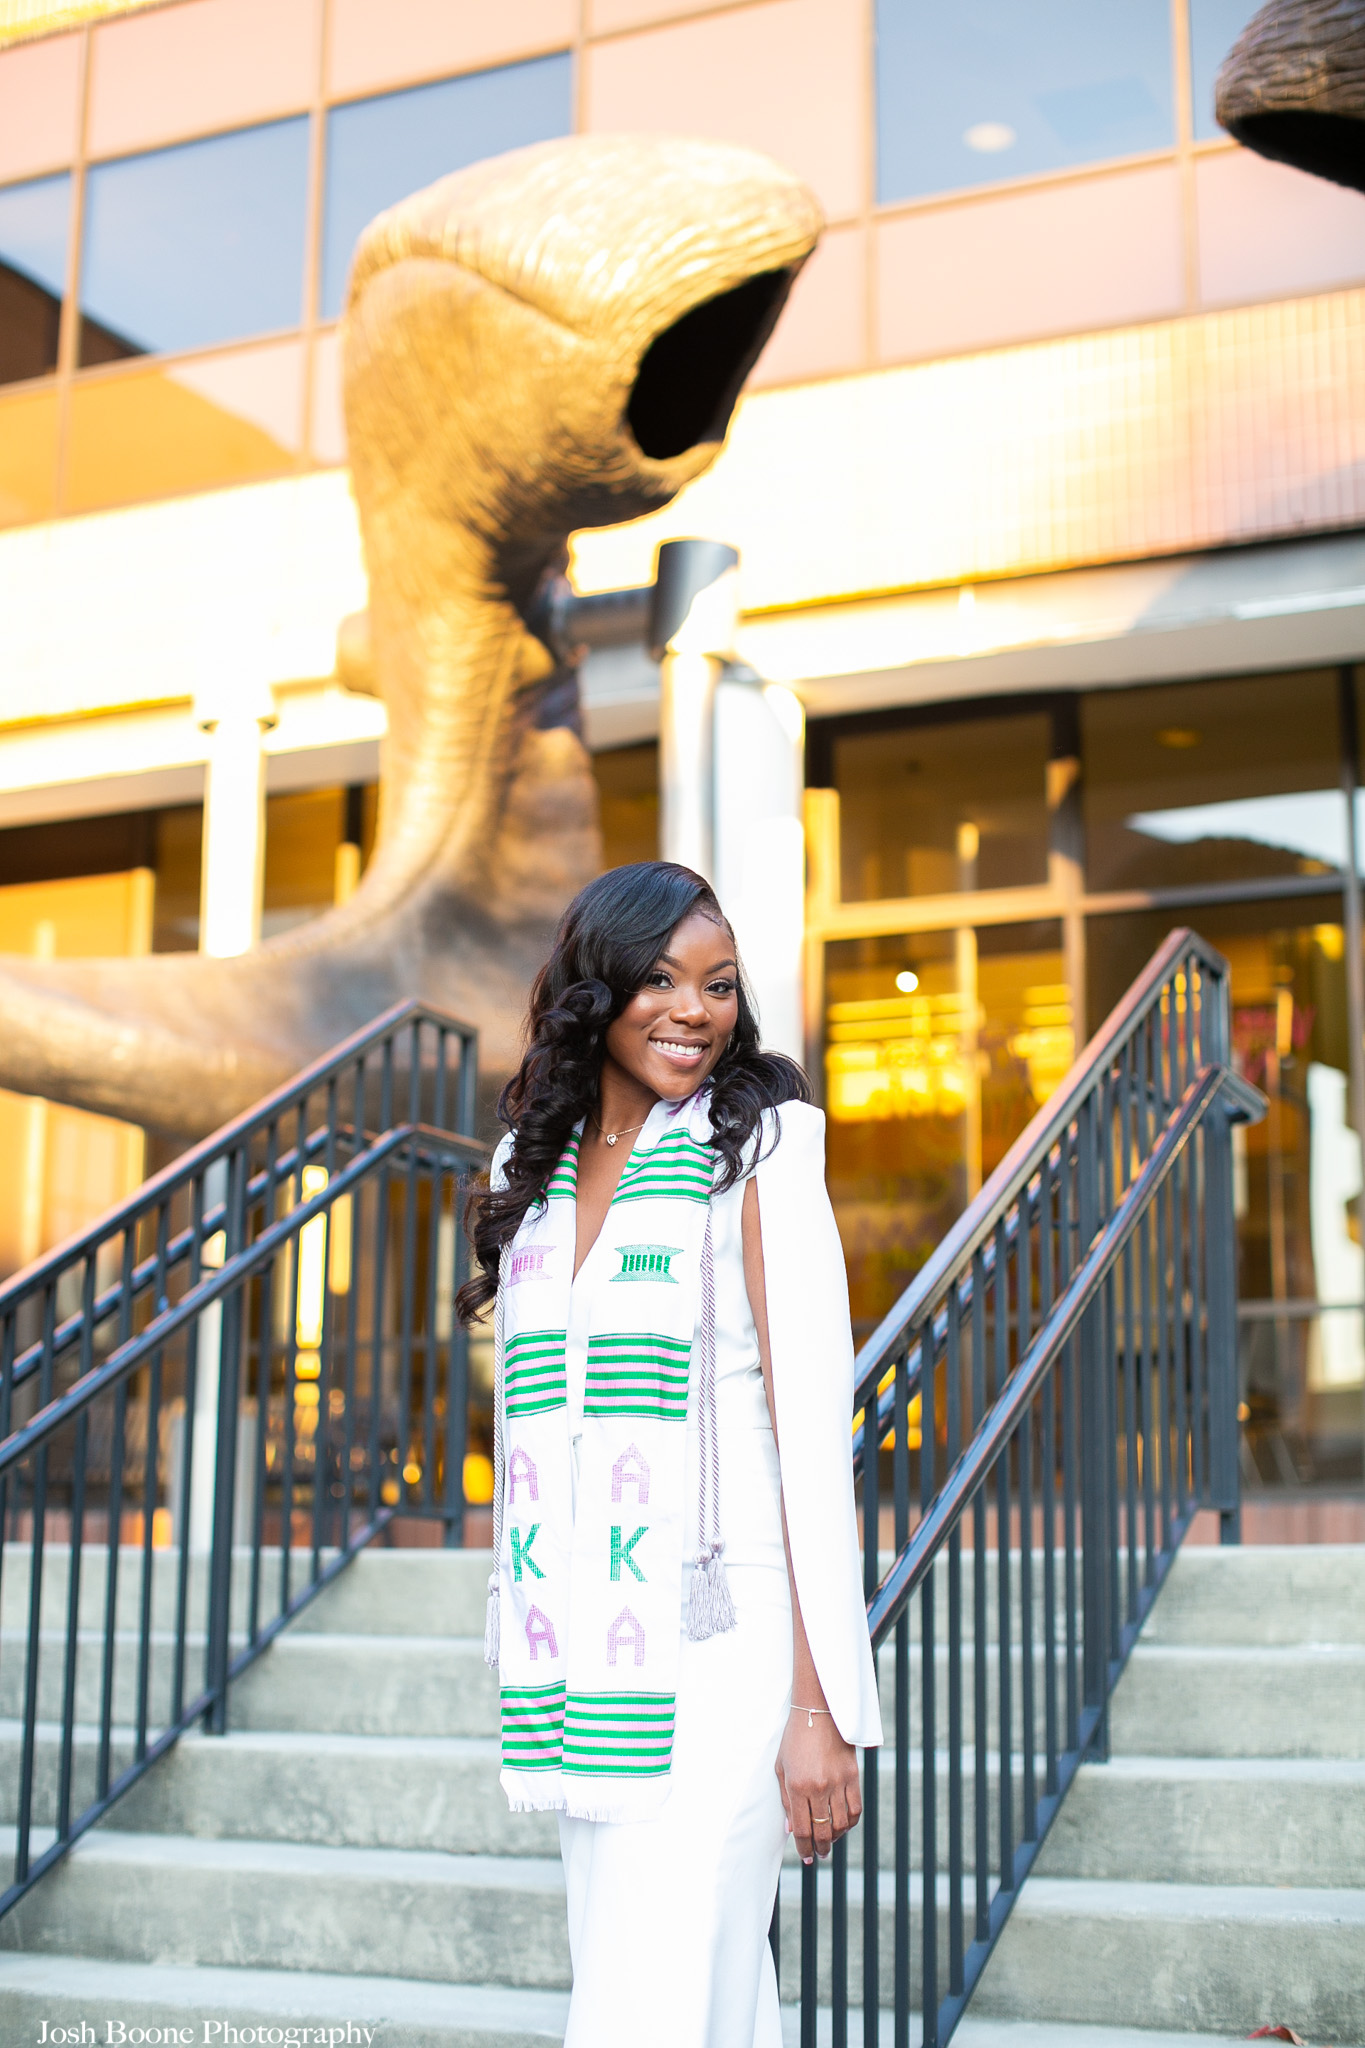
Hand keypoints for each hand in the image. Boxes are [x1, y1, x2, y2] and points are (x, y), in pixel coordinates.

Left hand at [776, 1707, 861, 1864]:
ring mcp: (838, 1782)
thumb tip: (791, 1830)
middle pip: (823, 1831)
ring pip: (841, 1824)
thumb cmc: (794, 1740)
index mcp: (797, 1786)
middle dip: (820, 1848)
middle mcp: (819, 1787)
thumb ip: (786, 1801)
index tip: (805, 1856)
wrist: (818, 1711)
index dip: (803, 1848)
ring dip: (836, 1838)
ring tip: (830, 1841)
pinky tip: (843, 1825)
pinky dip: (850, 1823)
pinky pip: (855, 1809)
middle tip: (819, 1854)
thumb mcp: (782, 1769)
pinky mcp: (853, 1776)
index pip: (802, 1829)